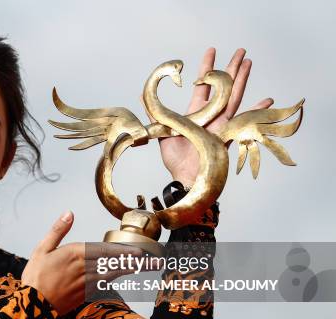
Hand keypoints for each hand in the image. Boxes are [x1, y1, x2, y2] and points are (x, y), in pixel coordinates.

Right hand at [21, 211, 143, 314]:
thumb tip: (69, 213)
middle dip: (136, 261)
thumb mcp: (42, 249)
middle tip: (156, 260)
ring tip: (148, 266)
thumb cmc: (35, 278)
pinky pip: (106, 284)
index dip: (123, 251)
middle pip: (115, 263)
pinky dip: (119, 279)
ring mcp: (86, 283)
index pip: (104, 251)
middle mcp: (84, 268)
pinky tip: (127, 276)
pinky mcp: (85, 294)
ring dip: (132, 270)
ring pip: (114, 274)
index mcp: (74, 254)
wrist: (31, 307)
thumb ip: (58, 230)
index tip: (139, 252)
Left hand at [144, 47, 273, 186]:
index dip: (207, 69)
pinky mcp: (228, 135)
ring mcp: (222, 124)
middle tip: (239, 50)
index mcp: (195, 114)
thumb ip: (155, 113)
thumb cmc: (175, 159)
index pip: (203, 86)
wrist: (185, 177)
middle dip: (231, 69)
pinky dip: (256, 111)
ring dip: (242, 80)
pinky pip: (244, 121)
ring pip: (234, 97)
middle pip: (224, 87)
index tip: (211, 51)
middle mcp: (211, 116)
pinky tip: (266, 100)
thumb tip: (142, 95)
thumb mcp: (162, 131)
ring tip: (248, 63)